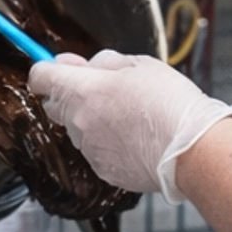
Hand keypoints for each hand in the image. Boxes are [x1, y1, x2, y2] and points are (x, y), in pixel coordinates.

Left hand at [29, 51, 231, 203]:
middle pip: (56, 105)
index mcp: (83, 91)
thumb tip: (81, 64)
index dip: (49, 69)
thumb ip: (103, 62)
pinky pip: (97, 150)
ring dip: (94, 120)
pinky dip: (109, 143)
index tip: (61, 67)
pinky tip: (135, 138)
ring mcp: (90, 149)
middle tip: (105, 89)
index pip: (40, 77)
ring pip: (79, 129)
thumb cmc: (170, 103)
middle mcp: (78, 122)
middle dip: (72, 95)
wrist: (190, 150)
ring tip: (131, 116)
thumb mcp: (140, 64)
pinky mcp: (104, 170)